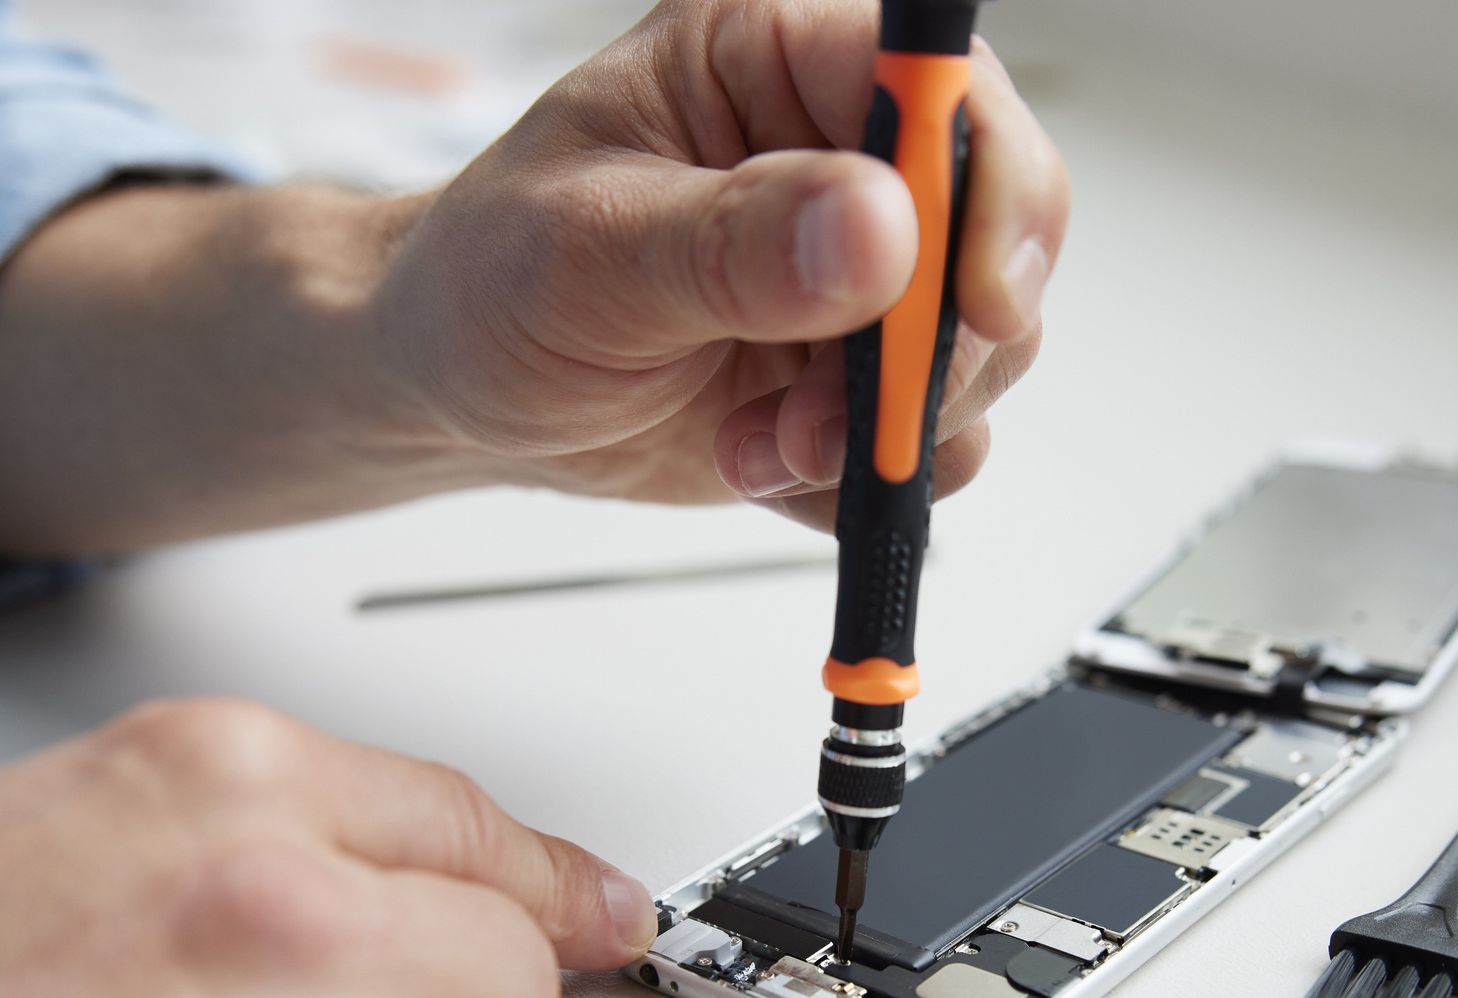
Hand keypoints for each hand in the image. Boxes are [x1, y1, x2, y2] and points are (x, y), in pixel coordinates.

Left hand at [376, 0, 1070, 529]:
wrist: (462, 392)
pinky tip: (762, 460)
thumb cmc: (488, 282)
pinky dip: (860, 479)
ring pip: (979, 351)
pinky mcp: (860, 374)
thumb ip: (730, 241)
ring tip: (765, 444)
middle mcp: (840, 157)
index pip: (944, 91)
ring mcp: (863, 274)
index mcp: (776, 59)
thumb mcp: (584, 253)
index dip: (988, 189)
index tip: (973, 302)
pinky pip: (933, 437)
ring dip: (883, 430)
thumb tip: (873, 228)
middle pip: (995, 231)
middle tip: (829, 418)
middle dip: (929, 352)